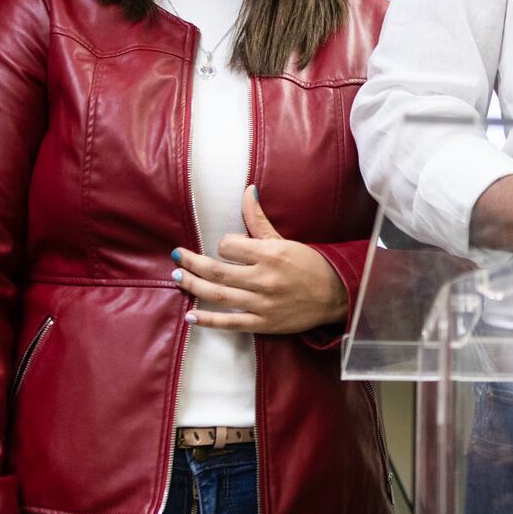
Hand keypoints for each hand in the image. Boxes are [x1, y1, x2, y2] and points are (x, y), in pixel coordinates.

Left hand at [174, 187, 348, 334]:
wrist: (335, 295)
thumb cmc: (309, 265)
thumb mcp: (283, 240)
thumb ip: (258, 219)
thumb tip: (247, 190)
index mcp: (269, 254)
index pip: (229, 246)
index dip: (224, 244)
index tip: (227, 247)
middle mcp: (263, 278)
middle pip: (216, 270)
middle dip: (191, 262)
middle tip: (177, 256)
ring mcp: (262, 303)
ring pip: (217, 294)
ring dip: (192, 285)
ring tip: (176, 277)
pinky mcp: (263, 323)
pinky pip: (230, 322)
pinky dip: (208, 320)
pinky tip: (190, 315)